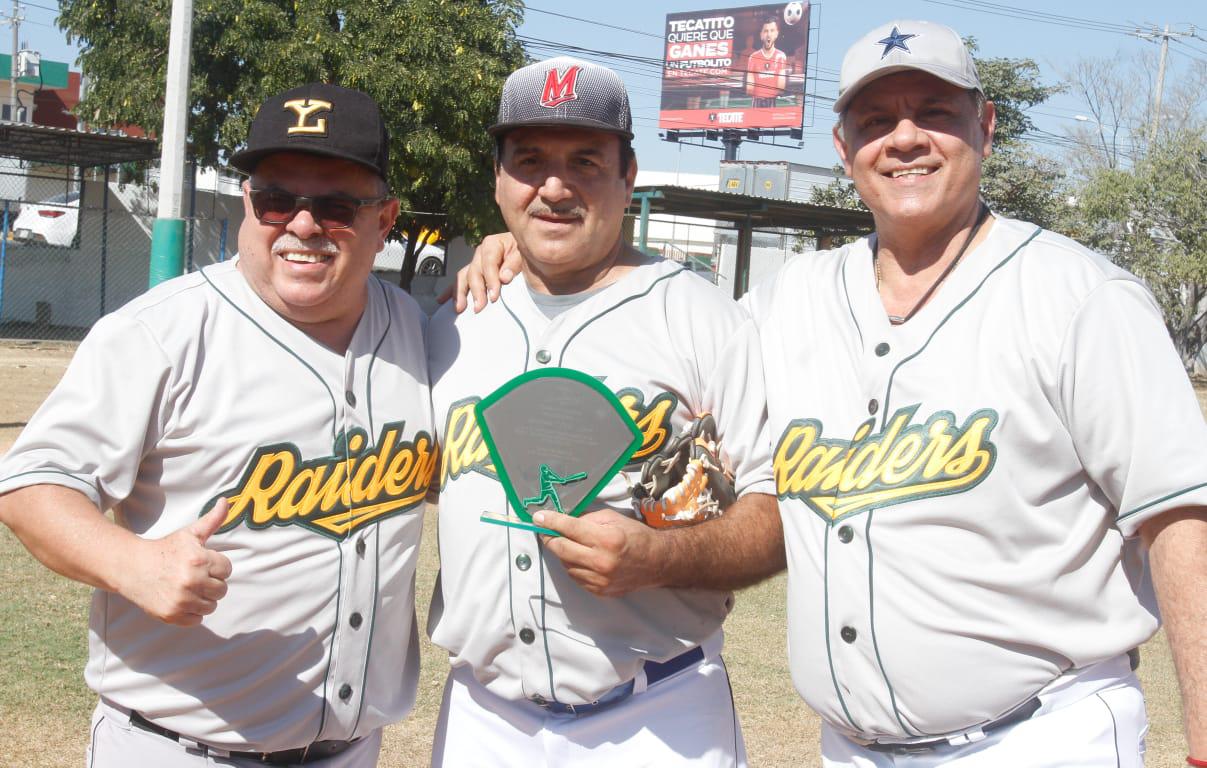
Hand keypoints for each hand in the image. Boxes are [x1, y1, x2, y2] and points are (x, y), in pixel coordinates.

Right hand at [118, 500, 233, 625]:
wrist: (131, 567)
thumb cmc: (165, 549)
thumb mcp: (189, 534)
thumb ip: (212, 520)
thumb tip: (226, 501)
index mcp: (198, 560)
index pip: (227, 569)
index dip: (216, 566)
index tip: (202, 564)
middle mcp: (191, 581)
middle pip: (222, 589)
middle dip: (212, 583)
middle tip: (195, 576)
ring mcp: (181, 600)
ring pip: (211, 605)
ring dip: (203, 598)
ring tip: (188, 587)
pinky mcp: (171, 615)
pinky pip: (197, 619)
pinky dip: (192, 612)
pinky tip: (181, 599)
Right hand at [437, 232, 521, 312]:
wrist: (525, 251)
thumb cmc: (525, 252)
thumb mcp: (523, 254)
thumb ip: (515, 264)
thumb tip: (503, 277)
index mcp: (492, 244)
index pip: (488, 263)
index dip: (490, 280)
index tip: (494, 297)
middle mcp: (480, 253)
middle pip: (474, 272)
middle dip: (476, 291)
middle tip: (479, 307)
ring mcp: (475, 264)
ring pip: (464, 278)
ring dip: (460, 293)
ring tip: (459, 308)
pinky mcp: (473, 274)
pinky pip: (460, 282)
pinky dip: (451, 292)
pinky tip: (442, 301)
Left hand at [532, 509, 664, 597]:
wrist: (656, 562)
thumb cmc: (635, 536)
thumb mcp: (612, 519)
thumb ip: (586, 519)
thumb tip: (562, 521)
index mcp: (606, 539)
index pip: (569, 528)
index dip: (550, 521)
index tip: (538, 517)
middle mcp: (601, 562)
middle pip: (561, 549)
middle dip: (550, 537)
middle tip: (546, 531)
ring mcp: (599, 580)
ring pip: (566, 564)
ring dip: (564, 553)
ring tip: (572, 544)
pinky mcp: (599, 591)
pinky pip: (575, 577)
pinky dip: (574, 566)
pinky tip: (582, 558)